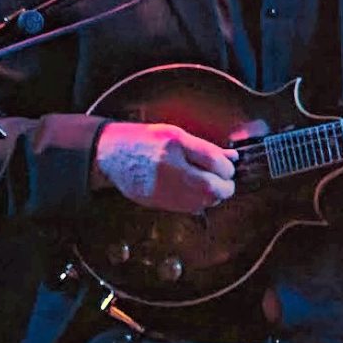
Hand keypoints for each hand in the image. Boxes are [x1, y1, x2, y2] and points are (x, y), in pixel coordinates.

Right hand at [94, 120, 236, 212]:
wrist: (111, 154)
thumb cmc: (141, 140)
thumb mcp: (174, 134)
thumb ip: (204, 147)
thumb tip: (231, 157)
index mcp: (174, 144)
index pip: (214, 161)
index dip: (227, 167)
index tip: (228, 167)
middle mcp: (169, 167)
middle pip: (211, 186)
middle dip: (225, 186)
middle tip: (226, 182)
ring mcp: (162, 187)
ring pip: (202, 201)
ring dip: (213, 196)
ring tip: (210, 186)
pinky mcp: (157, 201)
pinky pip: (188, 208)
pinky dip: (198, 203)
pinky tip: (194, 193)